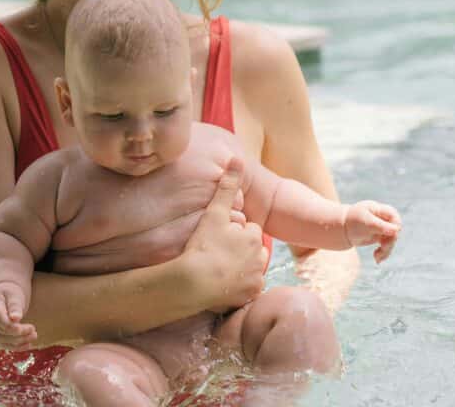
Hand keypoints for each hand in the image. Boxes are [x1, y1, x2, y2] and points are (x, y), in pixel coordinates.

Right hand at [0, 282, 36, 350]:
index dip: (8, 324)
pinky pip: (5, 344)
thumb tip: (16, 318)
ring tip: (34, 335)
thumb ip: (14, 305)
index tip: (21, 327)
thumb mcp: (13, 294)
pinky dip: (16, 347)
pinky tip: (29, 345)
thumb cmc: (9, 293)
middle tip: (33, 329)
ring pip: (3, 339)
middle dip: (18, 333)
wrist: (2, 296)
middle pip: (1, 330)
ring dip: (19, 340)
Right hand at [185, 157, 266, 311]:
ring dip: (240, 269)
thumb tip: (238, 159)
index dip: (232, 233)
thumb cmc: (203, 245)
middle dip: (239, 251)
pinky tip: (222, 284)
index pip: (247, 231)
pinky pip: (247, 289)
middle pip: (251, 250)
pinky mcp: (250, 296)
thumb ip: (227, 186)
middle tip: (216, 253)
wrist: (194, 282)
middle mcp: (260, 257)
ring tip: (218, 269)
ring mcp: (256, 278)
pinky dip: (238, 287)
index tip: (218, 238)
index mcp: (254, 236)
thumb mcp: (214, 212)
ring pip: (250, 269)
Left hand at [344, 201, 401, 262]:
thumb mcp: (366, 223)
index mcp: (379, 210)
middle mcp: (383, 218)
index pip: (394, 216)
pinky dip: (383, 253)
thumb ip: (381, 226)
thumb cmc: (352, 222)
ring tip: (376, 257)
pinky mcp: (381, 237)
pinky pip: (387, 246)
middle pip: (394, 230)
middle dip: (389, 241)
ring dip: (386, 250)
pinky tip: (377, 259)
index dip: (395, 226)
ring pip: (392, 240)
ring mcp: (383, 228)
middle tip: (382, 247)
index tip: (392, 233)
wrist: (342, 229)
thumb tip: (397, 230)